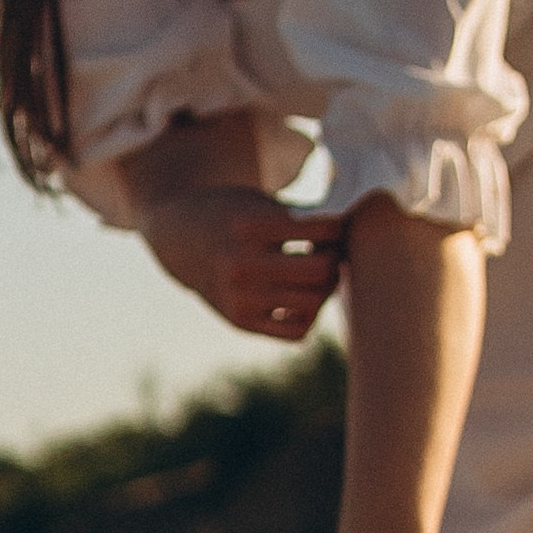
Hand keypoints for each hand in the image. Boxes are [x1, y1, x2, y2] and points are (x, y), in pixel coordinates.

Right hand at [140, 190, 343, 341]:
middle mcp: (243, 265)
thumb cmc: (236, 215)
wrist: (182, 238)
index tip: (332, 228)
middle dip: (335, 260)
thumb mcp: (263, 202)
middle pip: (322, 270)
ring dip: (326, 288)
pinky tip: (302, 297)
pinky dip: (310, 315)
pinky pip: (297, 330)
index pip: (325, 231)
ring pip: (313, 303)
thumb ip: (303, 221)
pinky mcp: (241, 321)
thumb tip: (350, 250)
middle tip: (329, 253)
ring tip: (318, 275)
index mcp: (251, 226)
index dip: (339, 228)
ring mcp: (241, 298)